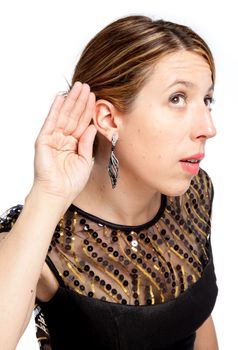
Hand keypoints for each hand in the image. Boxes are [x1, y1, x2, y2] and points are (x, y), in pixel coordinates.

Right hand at [32, 82, 96, 203]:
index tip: (95, 97)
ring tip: (78, 87)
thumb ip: (87, 143)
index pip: (82, 123)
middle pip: (73, 116)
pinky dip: (55, 109)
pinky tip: (61, 98)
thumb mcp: (85, 160)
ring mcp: (53, 138)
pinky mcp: (44, 140)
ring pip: (64, 115)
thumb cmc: (71, 182)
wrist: (58, 193)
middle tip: (87, 86)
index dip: (88, 110)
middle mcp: (64, 139)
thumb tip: (91, 126)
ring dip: (71, 101)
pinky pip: (50, 122)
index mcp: (74, 144)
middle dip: (80, 101)